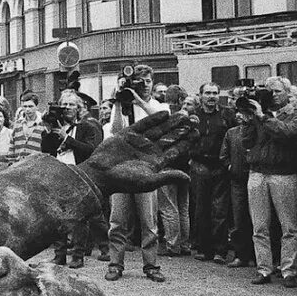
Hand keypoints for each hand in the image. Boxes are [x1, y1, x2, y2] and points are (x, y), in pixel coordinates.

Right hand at [78, 111, 197, 194]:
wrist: (99, 175)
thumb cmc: (123, 182)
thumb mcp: (148, 182)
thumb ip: (168, 177)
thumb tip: (188, 178)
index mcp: (156, 162)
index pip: (175, 150)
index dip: (186, 142)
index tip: (197, 133)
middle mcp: (149, 151)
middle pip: (169, 137)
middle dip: (181, 129)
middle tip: (194, 120)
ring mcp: (138, 142)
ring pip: (158, 129)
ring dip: (171, 122)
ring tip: (183, 114)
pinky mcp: (127, 135)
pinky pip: (143, 124)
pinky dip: (153, 119)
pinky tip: (164, 113)